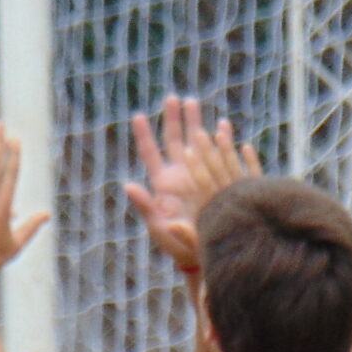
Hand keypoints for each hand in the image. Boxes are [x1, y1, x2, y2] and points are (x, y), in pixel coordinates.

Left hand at [125, 96, 262, 269]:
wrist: (204, 255)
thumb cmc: (177, 247)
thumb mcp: (159, 228)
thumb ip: (145, 206)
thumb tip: (128, 186)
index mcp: (163, 185)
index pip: (150, 153)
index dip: (143, 134)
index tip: (137, 115)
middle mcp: (179, 176)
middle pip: (172, 140)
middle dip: (173, 118)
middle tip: (173, 97)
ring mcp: (197, 176)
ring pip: (194, 143)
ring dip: (194, 122)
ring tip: (193, 100)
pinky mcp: (215, 181)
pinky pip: (217, 155)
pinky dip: (219, 139)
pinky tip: (223, 124)